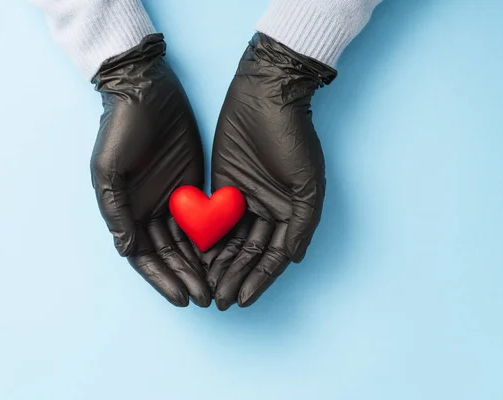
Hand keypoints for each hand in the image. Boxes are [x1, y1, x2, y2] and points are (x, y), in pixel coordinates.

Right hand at [90, 34, 210, 306]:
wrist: (145, 89)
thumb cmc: (120, 127)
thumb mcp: (109, 169)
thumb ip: (117, 210)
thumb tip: (126, 250)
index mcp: (126, 211)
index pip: (144, 257)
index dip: (162, 279)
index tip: (182, 298)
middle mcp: (149, 211)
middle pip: (169, 255)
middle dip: (187, 277)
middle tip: (207, 299)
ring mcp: (171, 200)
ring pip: (188, 242)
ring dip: (200, 265)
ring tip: (217, 286)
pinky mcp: (192, 186)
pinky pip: (203, 219)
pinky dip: (212, 239)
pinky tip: (226, 256)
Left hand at [208, 33, 336, 309]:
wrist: (266, 95)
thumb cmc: (291, 137)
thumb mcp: (307, 183)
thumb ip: (302, 224)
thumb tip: (293, 260)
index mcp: (289, 212)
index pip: (272, 256)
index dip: (258, 280)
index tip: (242, 300)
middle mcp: (266, 210)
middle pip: (249, 253)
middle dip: (234, 277)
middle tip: (219, 300)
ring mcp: (243, 199)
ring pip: (230, 240)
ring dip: (219, 264)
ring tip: (207, 287)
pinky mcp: (222, 186)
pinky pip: (213, 219)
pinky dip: (205, 239)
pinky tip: (195, 258)